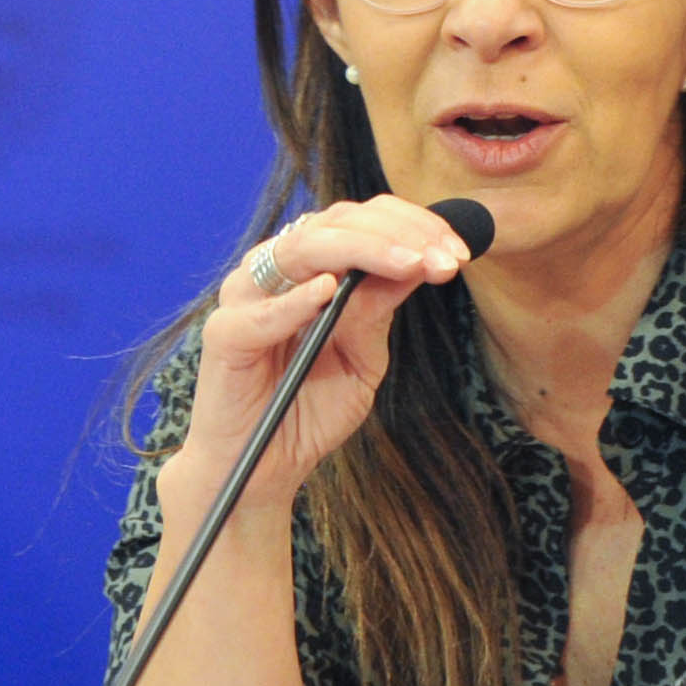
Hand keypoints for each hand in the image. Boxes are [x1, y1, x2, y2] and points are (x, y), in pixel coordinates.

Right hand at [161, 196, 472, 515]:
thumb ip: (381, 308)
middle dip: (399, 234)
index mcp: (312, 265)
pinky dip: (296, 300)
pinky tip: (331, 291)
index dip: (413, 225)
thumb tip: (422, 260)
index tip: (460, 250)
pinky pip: (261, 311)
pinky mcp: (225, 335)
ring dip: (362, 250)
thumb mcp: (364, 355)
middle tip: (445, 256)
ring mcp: (246, 296)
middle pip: (338, 222)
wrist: (266, 466)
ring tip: (408, 263)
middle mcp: (279, 269)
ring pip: (303, 247)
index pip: (363, 220)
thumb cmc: (310, 406)